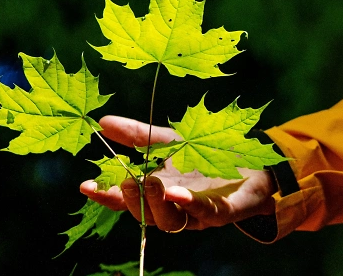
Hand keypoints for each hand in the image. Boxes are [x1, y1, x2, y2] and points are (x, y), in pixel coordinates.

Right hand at [80, 115, 276, 231]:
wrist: (255, 162)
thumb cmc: (208, 153)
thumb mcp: (170, 140)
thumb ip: (138, 135)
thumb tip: (102, 121)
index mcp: (157, 191)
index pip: (126, 199)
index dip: (106, 194)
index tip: (86, 185)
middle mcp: (173, 207)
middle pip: (145, 214)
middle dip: (133, 199)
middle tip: (128, 179)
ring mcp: (196, 213)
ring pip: (170, 221)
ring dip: (158, 204)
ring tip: (150, 182)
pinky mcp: (221, 213)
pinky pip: (203, 214)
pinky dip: (190, 204)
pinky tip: (178, 192)